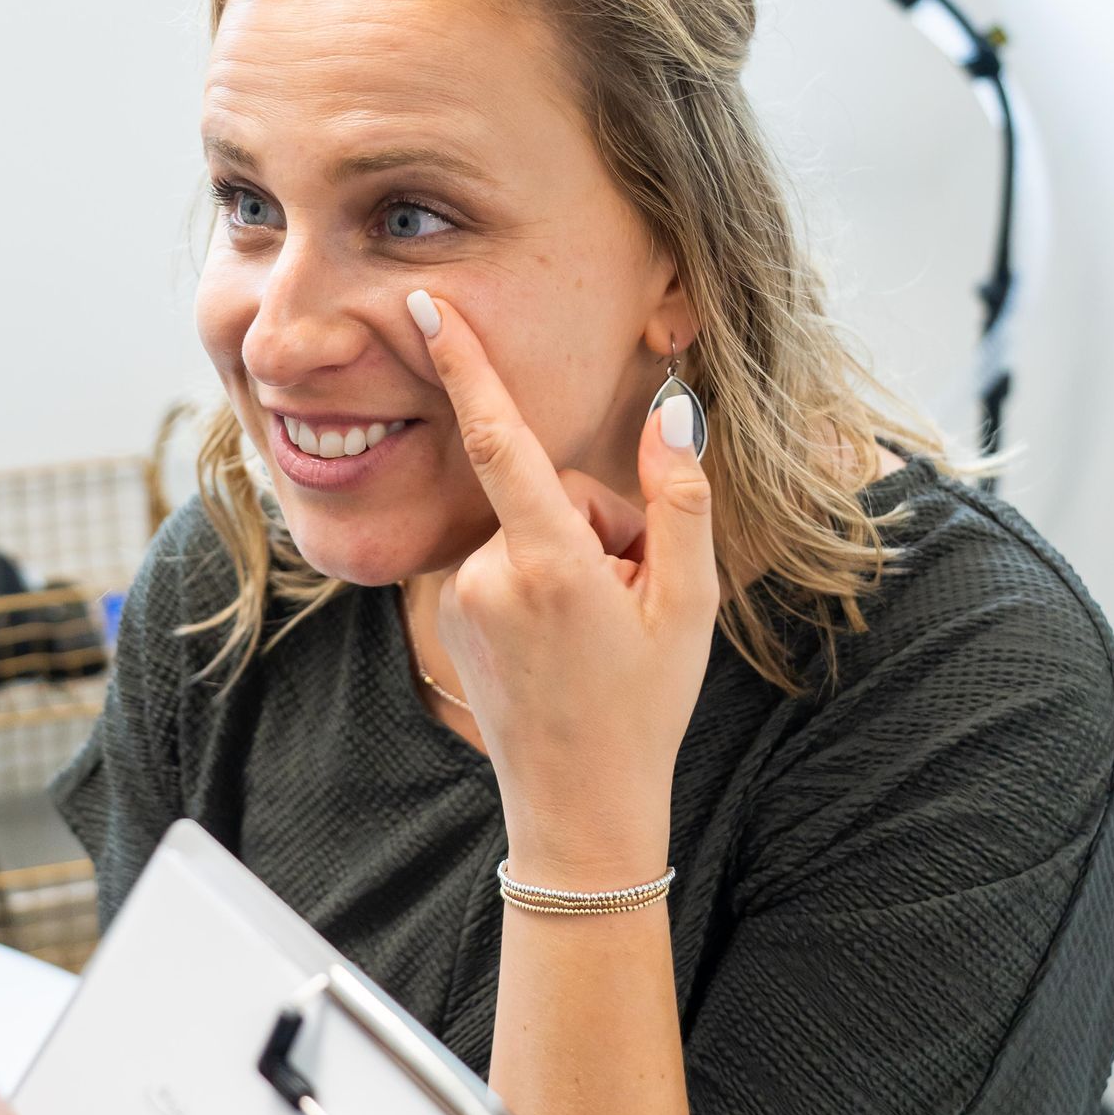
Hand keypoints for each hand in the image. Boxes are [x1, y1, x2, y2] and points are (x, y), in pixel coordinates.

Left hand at [407, 289, 720, 884]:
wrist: (579, 809)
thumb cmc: (644, 706)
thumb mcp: (690, 602)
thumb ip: (678, 498)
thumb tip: (672, 412)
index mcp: (549, 563)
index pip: (498, 439)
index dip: (463, 365)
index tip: (423, 306)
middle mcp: (490, 573)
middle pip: (547, 489)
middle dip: (598, 519)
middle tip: (632, 594)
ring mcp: (462, 597)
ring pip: (527, 525)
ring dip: (569, 553)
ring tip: (600, 623)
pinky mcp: (450, 613)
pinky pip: (504, 560)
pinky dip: (539, 578)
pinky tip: (564, 635)